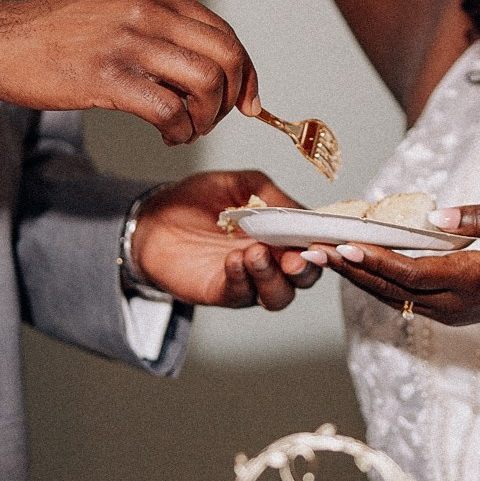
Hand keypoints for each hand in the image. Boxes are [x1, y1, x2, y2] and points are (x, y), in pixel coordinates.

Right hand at [0, 0, 258, 142]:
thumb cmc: (53, 34)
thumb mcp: (115, 10)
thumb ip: (159, 27)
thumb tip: (208, 65)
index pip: (224, 32)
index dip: (246, 73)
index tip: (247, 102)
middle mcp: (147, 9)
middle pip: (226, 57)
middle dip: (231, 98)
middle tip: (212, 120)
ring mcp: (127, 41)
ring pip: (206, 83)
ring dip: (206, 118)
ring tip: (184, 129)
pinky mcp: (106, 76)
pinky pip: (170, 110)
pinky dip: (179, 130)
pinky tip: (166, 136)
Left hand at [129, 169, 322, 310]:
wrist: (152, 217)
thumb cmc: (196, 200)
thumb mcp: (241, 185)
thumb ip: (272, 196)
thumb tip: (300, 212)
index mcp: (281, 237)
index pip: (314, 246)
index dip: (325, 245)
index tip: (327, 237)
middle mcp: (271, 264)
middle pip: (304, 279)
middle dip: (306, 269)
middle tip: (297, 256)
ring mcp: (247, 281)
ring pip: (277, 295)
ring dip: (273, 276)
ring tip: (257, 253)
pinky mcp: (220, 292)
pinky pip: (240, 294)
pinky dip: (242, 278)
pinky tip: (234, 259)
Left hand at [317, 202, 479, 330]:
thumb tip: (437, 214)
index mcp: (466, 280)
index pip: (408, 271)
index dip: (373, 259)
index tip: (342, 244)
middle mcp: (449, 302)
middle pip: (388, 287)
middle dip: (349, 268)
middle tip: (310, 250)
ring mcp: (445, 310)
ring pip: (389, 296)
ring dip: (355, 276)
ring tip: (320, 256)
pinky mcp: (444, 310)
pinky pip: (400, 296)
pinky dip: (374, 280)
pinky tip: (353, 264)